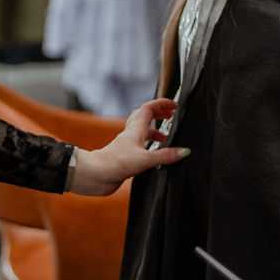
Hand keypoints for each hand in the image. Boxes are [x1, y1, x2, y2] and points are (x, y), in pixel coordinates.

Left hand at [71, 99, 190, 196]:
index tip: (173, 105)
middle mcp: (130, 135)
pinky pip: (139, 148)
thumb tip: (184, 151)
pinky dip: (149, 147)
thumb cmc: (115, 163)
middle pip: (144, 118)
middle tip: (171, 116)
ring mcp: (127, 146)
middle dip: (158, 114)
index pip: (148, 109)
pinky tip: (154, 156)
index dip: (161, 104)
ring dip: (154, 132)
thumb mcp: (145, 159)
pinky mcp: (125, 158)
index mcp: (135, 130)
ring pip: (142, 133)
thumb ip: (165, 156)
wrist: (94, 175)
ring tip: (166, 138)